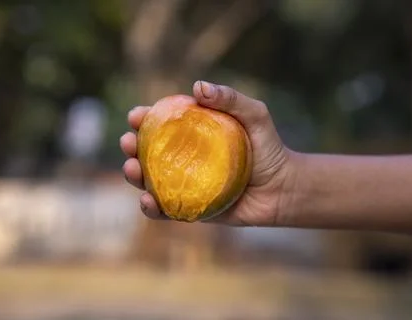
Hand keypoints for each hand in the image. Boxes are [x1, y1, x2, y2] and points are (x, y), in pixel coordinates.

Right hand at [120, 81, 298, 225]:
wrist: (283, 188)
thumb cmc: (269, 148)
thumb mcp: (255, 115)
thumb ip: (231, 99)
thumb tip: (197, 86)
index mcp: (194, 135)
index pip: (162, 125)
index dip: (143, 119)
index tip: (135, 116)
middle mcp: (185, 159)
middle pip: (148, 152)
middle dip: (130, 146)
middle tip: (128, 143)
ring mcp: (185, 185)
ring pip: (150, 181)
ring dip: (134, 175)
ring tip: (132, 169)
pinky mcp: (191, 209)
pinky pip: (166, 210)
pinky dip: (152, 208)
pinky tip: (147, 201)